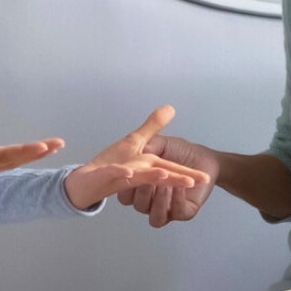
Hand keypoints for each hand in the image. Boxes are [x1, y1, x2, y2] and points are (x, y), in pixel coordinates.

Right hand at [0, 131, 64, 214]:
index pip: (1, 156)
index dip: (23, 151)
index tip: (43, 147)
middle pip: (12, 160)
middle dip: (35, 152)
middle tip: (59, 143)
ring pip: (8, 161)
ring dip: (29, 154)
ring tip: (50, 147)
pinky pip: (1, 162)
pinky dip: (17, 156)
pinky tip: (25, 153)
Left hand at [64, 105, 212, 210]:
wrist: (85, 182)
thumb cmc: (111, 162)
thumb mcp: (136, 140)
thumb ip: (153, 125)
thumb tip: (170, 107)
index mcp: (148, 168)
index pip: (172, 171)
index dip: (188, 174)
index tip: (206, 177)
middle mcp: (138, 175)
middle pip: (162, 179)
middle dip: (177, 180)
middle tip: (194, 182)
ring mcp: (122, 179)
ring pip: (141, 180)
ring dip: (152, 179)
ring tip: (165, 176)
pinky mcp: (105, 178)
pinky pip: (114, 177)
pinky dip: (120, 173)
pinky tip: (129, 172)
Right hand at [122, 133, 220, 226]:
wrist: (204, 157)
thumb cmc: (179, 151)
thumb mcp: (159, 144)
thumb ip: (146, 146)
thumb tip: (136, 151)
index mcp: (140, 187)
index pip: (126, 196)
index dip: (127, 188)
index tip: (133, 174)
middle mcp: (151, 201)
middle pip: (139, 206)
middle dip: (144, 193)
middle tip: (150, 179)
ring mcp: (166, 209)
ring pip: (155, 217)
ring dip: (159, 200)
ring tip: (166, 184)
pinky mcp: (183, 212)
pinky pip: (176, 213)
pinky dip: (177, 199)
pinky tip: (180, 186)